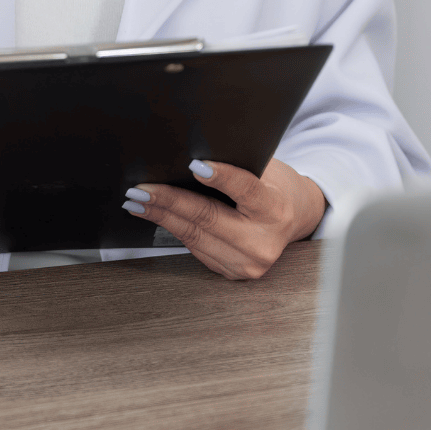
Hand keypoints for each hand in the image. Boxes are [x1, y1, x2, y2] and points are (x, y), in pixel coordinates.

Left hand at [124, 158, 326, 279]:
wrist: (294, 219)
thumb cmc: (275, 187)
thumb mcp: (265, 170)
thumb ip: (237, 166)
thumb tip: (190, 158)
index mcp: (275, 210)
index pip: (247, 190)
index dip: (221, 177)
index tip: (194, 164)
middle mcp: (263, 242)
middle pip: (208, 218)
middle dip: (169, 201)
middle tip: (141, 189)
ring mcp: (247, 263)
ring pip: (194, 236)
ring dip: (161, 217)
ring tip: (136, 201)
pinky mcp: (232, 272)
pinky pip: (195, 248)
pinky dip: (172, 229)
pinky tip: (154, 216)